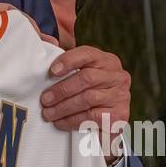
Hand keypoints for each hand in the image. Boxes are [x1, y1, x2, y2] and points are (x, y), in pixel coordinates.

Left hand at [39, 45, 130, 165]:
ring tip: (48, 113)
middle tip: (44, 99)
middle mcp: (117, 76)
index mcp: (106, 60)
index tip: (51, 72)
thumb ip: (67, 63)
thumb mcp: (81, 74)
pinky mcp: (119, 115)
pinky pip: (92, 117)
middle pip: (87, 78)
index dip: (68, 61)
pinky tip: (61, 122)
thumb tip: (46, 44)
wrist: (108, 120)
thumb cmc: (89, 93)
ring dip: (64, 107)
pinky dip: (73, 120)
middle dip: (61, 90)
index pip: (87, 54)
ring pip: (88, 98)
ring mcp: (121, 96)